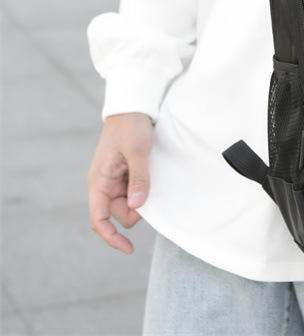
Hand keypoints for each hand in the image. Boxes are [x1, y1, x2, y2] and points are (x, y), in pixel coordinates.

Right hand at [87, 112, 153, 253]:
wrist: (133, 107)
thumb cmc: (132, 126)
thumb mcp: (137, 151)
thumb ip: (139, 178)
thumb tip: (137, 206)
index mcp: (99, 182)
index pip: (99, 219)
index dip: (112, 237)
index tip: (129, 249)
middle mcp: (104, 184)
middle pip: (120, 213)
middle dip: (137, 209)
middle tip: (150, 185)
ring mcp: (115, 180)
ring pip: (130, 203)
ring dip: (143, 197)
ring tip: (150, 173)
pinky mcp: (125, 174)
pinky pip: (135, 191)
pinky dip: (144, 189)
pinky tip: (151, 175)